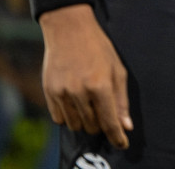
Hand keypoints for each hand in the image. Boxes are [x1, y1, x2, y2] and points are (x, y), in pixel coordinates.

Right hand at [40, 5, 132, 148]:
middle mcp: (79, 92)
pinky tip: (75, 102)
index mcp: (100, 86)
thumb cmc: (99, 48)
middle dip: (101, 124)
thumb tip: (127, 126)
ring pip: (75, 125)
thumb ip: (121, 100)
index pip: (109, 121)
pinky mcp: (48, 92)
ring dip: (85, 121)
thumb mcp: (117, 70)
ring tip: (90, 104)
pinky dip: (69, 116)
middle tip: (105, 112)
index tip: (123, 144)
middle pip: (92, 126)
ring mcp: (61, 93)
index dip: (117, 136)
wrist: (69, 30)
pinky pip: (59, 118)